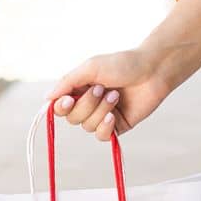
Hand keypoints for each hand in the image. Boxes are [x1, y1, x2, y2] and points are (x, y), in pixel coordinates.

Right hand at [44, 49, 169, 140]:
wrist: (152, 70)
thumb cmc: (122, 64)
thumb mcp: (90, 68)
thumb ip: (67, 82)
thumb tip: (48, 98)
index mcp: (79, 89)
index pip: (60, 107)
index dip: (61, 108)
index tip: (68, 100)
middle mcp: (89, 104)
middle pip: (73, 118)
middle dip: (87, 105)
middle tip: (102, 89)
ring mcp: (103, 116)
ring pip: (87, 126)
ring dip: (100, 111)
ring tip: (116, 95)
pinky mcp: (118, 126)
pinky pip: (102, 136)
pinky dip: (105, 127)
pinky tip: (113, 116)